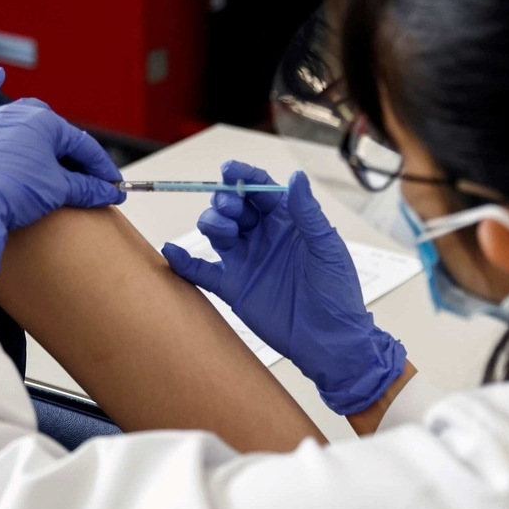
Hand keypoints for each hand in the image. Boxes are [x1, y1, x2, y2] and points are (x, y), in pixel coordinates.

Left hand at [0, 68, 125, 276]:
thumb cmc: (15, 194)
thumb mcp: (59, 190)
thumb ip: (87, 187)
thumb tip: (109, 191)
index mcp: (45, 122)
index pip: (81, 145)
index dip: (100, 168)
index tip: (111, 185)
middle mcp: (19, 112)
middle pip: (54, 132)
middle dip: (71, 154)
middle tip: (84, 179)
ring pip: (22, 118)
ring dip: (39, 132)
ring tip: (53, 154)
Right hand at [162, 162, 406, 414]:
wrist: (328, 338)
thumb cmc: (336, 291)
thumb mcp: (326, 247)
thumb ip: (307, 213)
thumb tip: (295, 177)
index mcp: (287, 221)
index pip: (260, 189)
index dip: (244, 176)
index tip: (229, 170)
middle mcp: (263, 236)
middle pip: (234, 206)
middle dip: (226, 199)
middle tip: (230, 206)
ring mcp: (247, 260)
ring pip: (218, 231)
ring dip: (212, 222)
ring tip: (222, 229)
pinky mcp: (234, 286)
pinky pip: (203, 271)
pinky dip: (185, 262)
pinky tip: (171, 251)